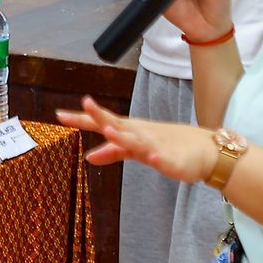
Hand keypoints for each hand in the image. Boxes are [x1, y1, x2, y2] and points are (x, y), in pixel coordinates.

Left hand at [57, 96, 218, 183]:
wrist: (203, 151)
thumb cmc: (166, 145)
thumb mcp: (134, 149)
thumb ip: (112, 152)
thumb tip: (88, 157)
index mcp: (129, 130)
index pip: (101, 122)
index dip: (81, 119)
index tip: (59, 115)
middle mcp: (139, 134)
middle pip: (116, 124)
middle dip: (101, 115)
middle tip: (86, 103)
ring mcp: (155, 145)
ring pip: (137, 140)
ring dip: (124, 135)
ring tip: (110, 130)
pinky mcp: (171, 159)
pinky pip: (164, 159)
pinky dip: (158, 157)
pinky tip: (154, 156)